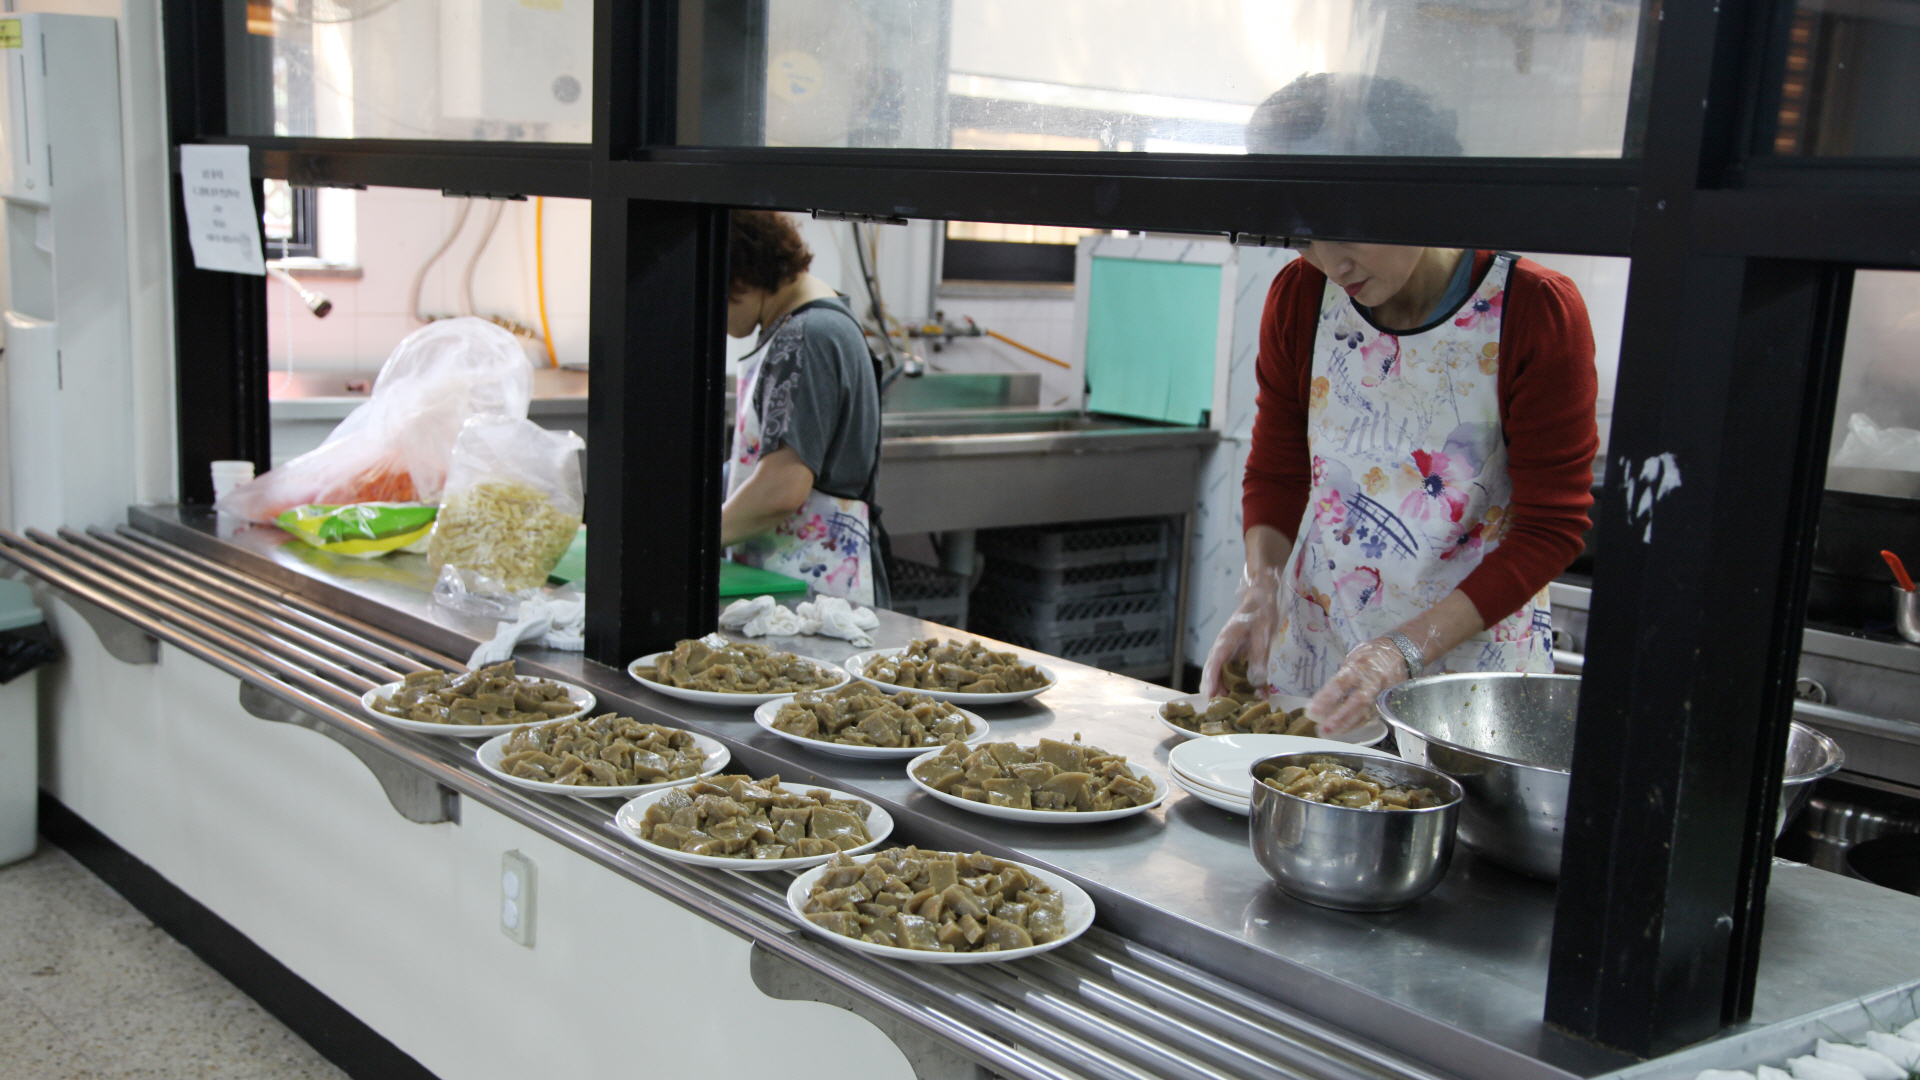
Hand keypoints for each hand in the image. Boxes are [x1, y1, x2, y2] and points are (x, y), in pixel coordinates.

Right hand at [1201, 565, 1283, 698]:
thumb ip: (1259, 659)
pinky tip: (1257, 695)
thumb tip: (1255, 684)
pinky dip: (1243, 686)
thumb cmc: (1260, 612)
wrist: (1262, 597)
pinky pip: (1236, 675)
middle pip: (1213, 675)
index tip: (1211, 699)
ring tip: (1239, 708)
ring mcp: (1230, 655)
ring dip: (1229, 692)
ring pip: (1223, 678)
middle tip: (1226, 712)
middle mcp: (1223, 651)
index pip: (1213, 666)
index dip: (1211, 683)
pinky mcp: (1238, 657)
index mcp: (1225, 643)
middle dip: (1217, 693)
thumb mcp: (1263, 634)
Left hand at [1306, 637, 1414, 735]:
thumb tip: (1325, 699)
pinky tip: (1343, 730)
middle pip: (1357, 702)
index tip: (1312, 712)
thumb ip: (1342, 678)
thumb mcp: (1353, 659)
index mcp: (1360, 666)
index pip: (1341, 684)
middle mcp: (1374, 680)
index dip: (1326, 699)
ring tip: (1329, 734)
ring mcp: (1383, 693)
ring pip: (1366, 713)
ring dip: (1347, 726)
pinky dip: (1356, 724)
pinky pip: (1371, 716)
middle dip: (1339, 719)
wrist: (1401, 653)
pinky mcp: (1388, 703)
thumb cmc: (1371, 655)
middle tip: (1323, 730)